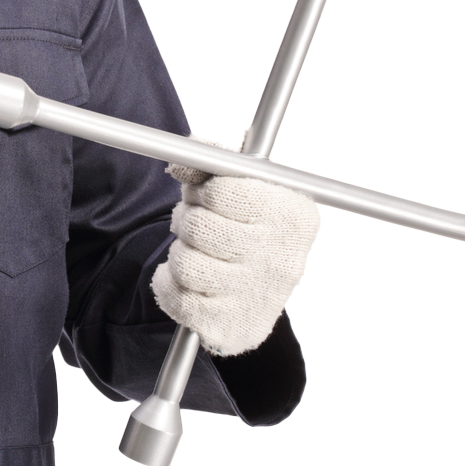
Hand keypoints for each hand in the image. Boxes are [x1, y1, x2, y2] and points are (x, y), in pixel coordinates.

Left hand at [150, 118, 319, 356]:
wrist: (256, 265)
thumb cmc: (246, 200)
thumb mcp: (242, 153)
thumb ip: (218, 138)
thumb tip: (184, 165)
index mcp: (294, 213)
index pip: (226, 192)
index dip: (206, 189)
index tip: (214, 193)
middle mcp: (285, 259)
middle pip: (201, 228)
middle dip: (191, 218)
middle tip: (202, 221)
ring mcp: (261, 298)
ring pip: (187, 264)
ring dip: (181, 251)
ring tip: (200, 248)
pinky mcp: (233, 327)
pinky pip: (179, 299)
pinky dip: (170, 283)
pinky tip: (191, 277)